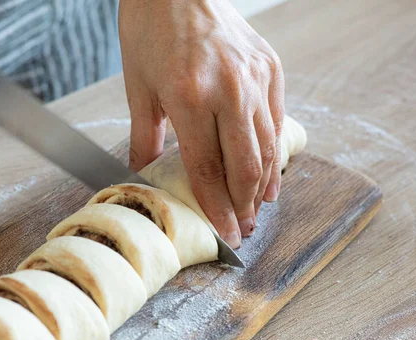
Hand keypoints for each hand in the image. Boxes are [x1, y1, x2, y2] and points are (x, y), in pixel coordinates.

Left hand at [120, 0, 283, 247]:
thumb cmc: (151, 30)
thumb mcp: (138, 86)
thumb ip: (144, 136)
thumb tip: (140, 173)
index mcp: (190, 97)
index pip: (207, 169)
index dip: (217, 208)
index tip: (225, 234)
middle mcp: (229, 90)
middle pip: (244, 165)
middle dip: (244, 205)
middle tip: (244, 229)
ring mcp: (255, 78)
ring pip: (266, 146)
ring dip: (263, 184)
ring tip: (258, 209)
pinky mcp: (270, 67)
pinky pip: (277, 119)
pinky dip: (275, 150)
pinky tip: (271, 170)